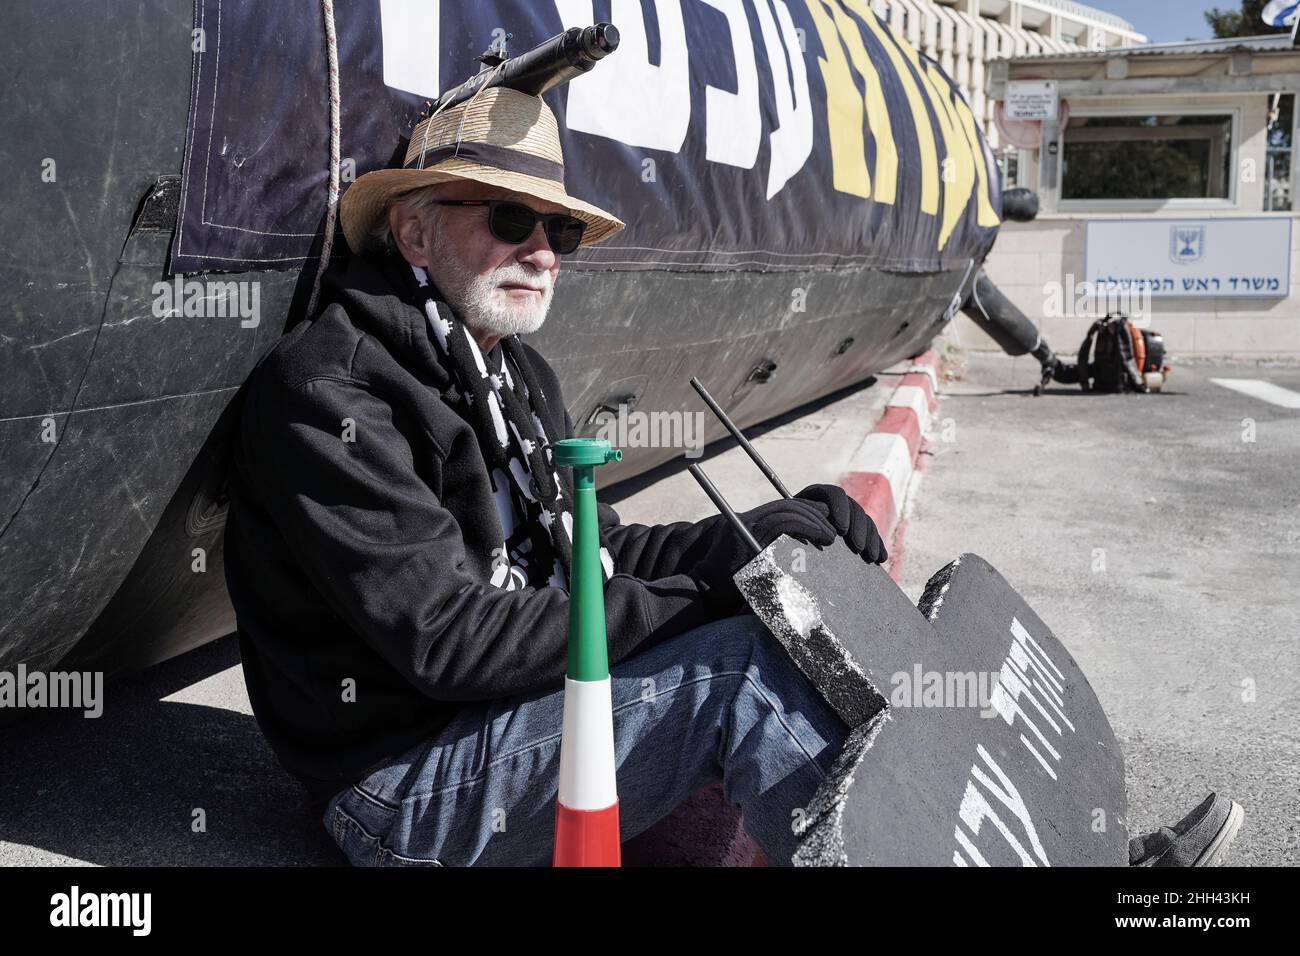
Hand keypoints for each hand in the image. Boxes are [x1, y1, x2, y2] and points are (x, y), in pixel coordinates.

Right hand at [690, 497, 836, 615]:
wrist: (707, 593)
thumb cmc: (729, 587)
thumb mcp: (751, 564)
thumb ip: (768, 552)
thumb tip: (797, 555)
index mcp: (745, 522)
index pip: (780, 507)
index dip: (805, 510)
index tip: (824, 518)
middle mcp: (745, 519)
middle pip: (786, 506)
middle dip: (813, 513)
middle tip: (832, 526)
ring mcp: (746, 525)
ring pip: (787, 512)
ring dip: (814, 522)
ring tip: (830, 536)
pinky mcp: (750, 535)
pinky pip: (785, 523)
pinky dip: (807, 527)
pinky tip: (821, 537)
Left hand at [794, 484, 888, 564]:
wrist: (787, 538)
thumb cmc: (783, 528)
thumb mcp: (787, 522)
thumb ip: (795, 522)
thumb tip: (805, 530)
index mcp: (818, 494)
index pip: (834, 495)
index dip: (840, 510)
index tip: (841, 530)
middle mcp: (836, 502)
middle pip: (854, 508)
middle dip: (858, 529)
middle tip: (857, 547)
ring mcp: (849, 513)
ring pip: (865, 521)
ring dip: (870, 539)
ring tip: (870, 557)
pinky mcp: (858, 528)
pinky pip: (872, 534)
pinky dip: (877, 546)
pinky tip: (881, 558)